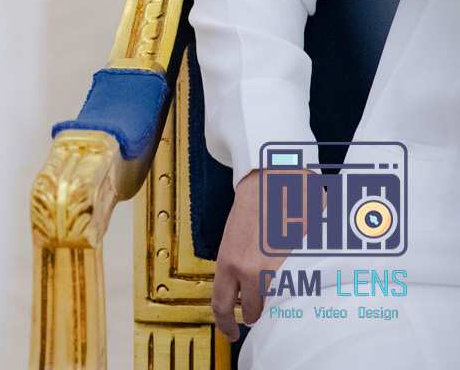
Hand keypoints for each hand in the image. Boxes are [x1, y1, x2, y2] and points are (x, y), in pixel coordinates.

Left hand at [212, 173, 278, 339]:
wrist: (272, 183)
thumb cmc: (253, 208)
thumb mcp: (232, 239)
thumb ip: (234, 266)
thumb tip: (237, 294)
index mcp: (228, 261)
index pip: (220, 305)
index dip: (224, 324)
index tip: (230, 332)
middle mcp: (248, 269)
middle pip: (249, 311)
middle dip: (253, 313)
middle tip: (256, 310)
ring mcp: (273, 269)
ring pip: (272, 304)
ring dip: (273, 301)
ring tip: (275, 287)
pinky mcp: (294, 266)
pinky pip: (292, 290)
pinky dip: (292, 289)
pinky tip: (292, 279)